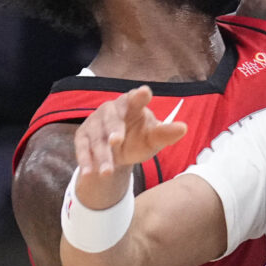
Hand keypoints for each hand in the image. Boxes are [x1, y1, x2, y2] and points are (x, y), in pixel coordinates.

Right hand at [71, 86, 186, 209]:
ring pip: (97, 137)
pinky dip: (85, 160)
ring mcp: (95, 121)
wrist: (118, 154)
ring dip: (101, 154)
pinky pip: (82, 147)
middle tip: (116, 141)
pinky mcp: (83, 135)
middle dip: (113, 129)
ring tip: (107, 172)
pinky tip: (89, 172)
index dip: (139, 96)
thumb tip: (184, 128)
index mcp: (132, 105)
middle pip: (111, 117)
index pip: (136, 99)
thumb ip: (165, 133)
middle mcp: (111, 109)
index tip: (144, 92)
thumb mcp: (153, 139)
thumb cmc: (139, 140)